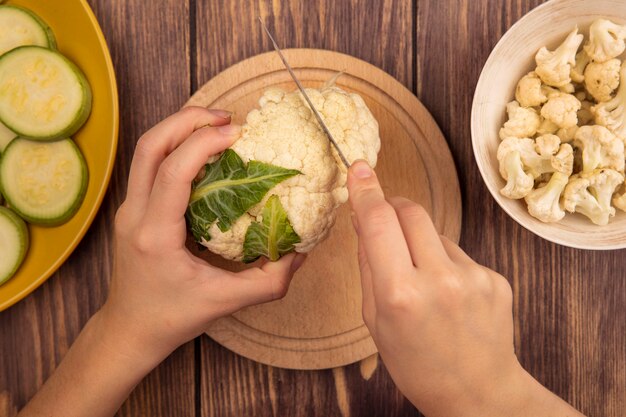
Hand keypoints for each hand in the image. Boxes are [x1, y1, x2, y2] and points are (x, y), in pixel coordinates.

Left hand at [102, 107, 303, 367]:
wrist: (131, 329)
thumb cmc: (173, 317)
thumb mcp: (226, 302)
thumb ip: (269, 280)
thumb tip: (301, 252)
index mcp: (155, 234)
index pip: (173, 172)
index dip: (203, 143)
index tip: (236, 133)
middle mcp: (135, 215)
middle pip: (150, 146)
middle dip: (186, 120)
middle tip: (226, 117)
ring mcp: (130, 209)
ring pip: (146, 150)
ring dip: (179, 129)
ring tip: (216, 125)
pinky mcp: (134, 209)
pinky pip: (150, 165)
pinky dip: (175, 147)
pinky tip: (203, 152)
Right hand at [347, 161, 583, 416]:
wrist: (478, 394)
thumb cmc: (417, 364)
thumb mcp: (375, 322)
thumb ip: (368, 267)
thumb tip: (364, 220)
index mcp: (400, 294)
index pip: (378, 223)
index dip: (365, 192)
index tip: (359, 169)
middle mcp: (439, 279)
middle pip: (410, 211)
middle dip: (392, 207)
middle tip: (383, 219)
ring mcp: (473, 276)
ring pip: (435, 232)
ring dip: (420, 242)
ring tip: (423, 282)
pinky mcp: (495, 277)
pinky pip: (459, 252)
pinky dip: (445, 262)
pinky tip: (448, 294)